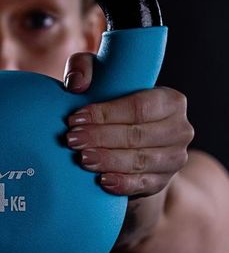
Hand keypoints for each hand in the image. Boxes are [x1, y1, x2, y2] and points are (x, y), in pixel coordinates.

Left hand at [63, 52, 194, 197]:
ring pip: (140, 161)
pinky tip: (103, 181)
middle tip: (72, 139)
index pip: (138, 107)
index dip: (105, 114)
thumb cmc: (110, 100)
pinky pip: (145, 184)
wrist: (124, 136)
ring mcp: (175, 158)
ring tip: (82, 158)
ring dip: (109, 160)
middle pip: (138, 135)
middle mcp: (180, 129)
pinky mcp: (163, 180)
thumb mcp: (98, 75)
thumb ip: (84, 67)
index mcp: (170, 100)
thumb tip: (76, 84)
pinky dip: (124, 183)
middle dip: (101, 137)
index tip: (75, 118)